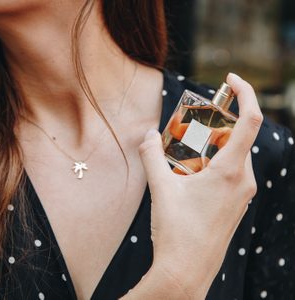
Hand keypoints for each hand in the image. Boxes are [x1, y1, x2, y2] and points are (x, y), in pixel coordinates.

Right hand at [124, 73, 262, 298]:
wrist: (186, 271)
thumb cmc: (176, 230)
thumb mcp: (161, 187)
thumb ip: (151, 155)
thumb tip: (147, 134)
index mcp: (230, 171)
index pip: (251, 120)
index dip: (245, 93)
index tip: (230, 79)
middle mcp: (244, 180)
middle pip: (240, 138)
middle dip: (220, 124)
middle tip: (194, 124)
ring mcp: (242, 194)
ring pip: (236, 157)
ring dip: (216, 146)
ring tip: (189, 153)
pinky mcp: (236, 205)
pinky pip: (233, 173)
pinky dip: (217, 162)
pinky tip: (194, 174)